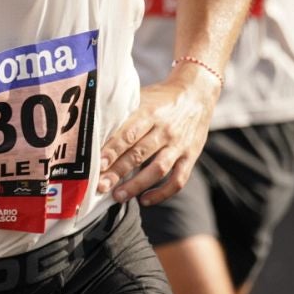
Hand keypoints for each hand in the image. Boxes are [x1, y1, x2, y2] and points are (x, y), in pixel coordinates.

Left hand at [97, 72, 218, 206]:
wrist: (197, 92)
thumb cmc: (161, 97)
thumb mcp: (142, 97)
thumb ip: (124, 114)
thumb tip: (96, 132)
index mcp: (150, 112)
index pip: (129, 134)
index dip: (113, 150)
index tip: (98, 164)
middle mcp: (165, 129)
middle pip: (139, 154)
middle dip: (118, 172)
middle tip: (100, 186)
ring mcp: (179, 144)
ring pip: (158, 169)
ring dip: (137, 185)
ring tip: (118, 196)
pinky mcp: (191, 156)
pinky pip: (178, 180)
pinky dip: (162, 193)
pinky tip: (144, 200)